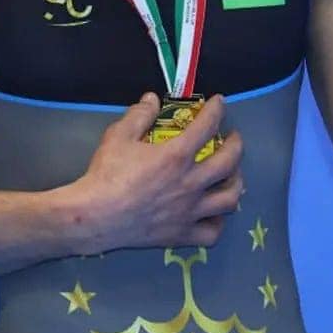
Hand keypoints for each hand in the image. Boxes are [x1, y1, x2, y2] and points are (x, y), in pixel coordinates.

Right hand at [59, 92, 242, 254]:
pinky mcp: (182, 234)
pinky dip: (217, 222)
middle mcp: (191, 183)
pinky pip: (212, 232)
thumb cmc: (107, 174)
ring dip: (236, 183)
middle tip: (233, 138)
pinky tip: (212, 214)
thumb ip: (139, 115)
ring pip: (229, 199)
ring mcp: (190, 212)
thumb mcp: (118, 136)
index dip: (216, 110)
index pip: (206, 127)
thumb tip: (152, 99)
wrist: (96, 215)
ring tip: (232, 175)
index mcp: (177, 156)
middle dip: (236, 145)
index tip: (220, 102)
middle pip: (228, 163)